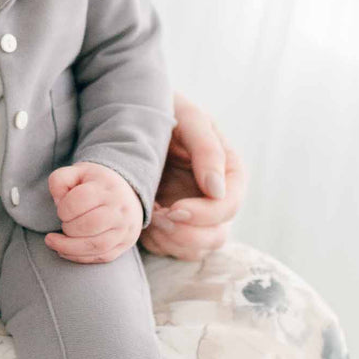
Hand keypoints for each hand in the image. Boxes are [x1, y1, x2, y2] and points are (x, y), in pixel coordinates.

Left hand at [44, 161, 141, 262]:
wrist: (129, 192)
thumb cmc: (96, 183)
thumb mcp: (77, 172)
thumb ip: (60, 180)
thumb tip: (58, 203)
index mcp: (108, 188)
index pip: (80, 200)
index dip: (63, 208)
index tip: (61, 209)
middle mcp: (120, 209)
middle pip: (90, 224)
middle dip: (68, 228)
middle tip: (62, 224)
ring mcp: (125, 228)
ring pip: (96, 245)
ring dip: (69, 248)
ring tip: (53, 243)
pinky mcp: (125, 244)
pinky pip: (101, 256)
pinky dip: (79, 257)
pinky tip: (65, 251)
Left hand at [140, 93, 245, 260]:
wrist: (130, 114)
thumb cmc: (163, 109)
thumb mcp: (188, 119)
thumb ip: (207, 149)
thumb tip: (218, 190)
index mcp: (228, 171)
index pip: (228, 205)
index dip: (205, 214)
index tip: (175, 208)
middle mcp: (215, 196)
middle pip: (216, 235)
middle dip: (185, 232)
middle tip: (155, 215)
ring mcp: (194, 213)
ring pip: (196, 248)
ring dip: (170, 240)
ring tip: (147, 219)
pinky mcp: (171, 223)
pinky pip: (171, 249)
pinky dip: (156, 243)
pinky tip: (139, 222)